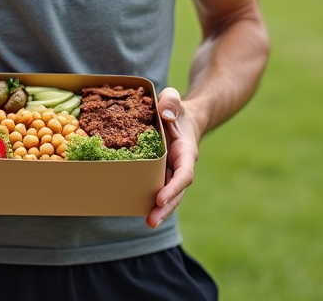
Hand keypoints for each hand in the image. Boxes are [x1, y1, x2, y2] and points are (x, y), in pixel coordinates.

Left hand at [146, 86, 198, 228]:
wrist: (180, 119)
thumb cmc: (175, 109)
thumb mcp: (174, 98)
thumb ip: (171, 101)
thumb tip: (165, 114)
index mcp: (186, 152)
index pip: (184, 173)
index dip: (174, 187)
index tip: (161, 198)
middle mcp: (180, 167)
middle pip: (177, 192)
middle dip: (166, 208)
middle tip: (151, 221)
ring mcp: (171, 173)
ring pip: (168, 196)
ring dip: (159, 211)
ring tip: (148, 223)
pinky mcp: (160, 176)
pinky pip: (155, 190)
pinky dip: (149, 202)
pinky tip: (135, 210)